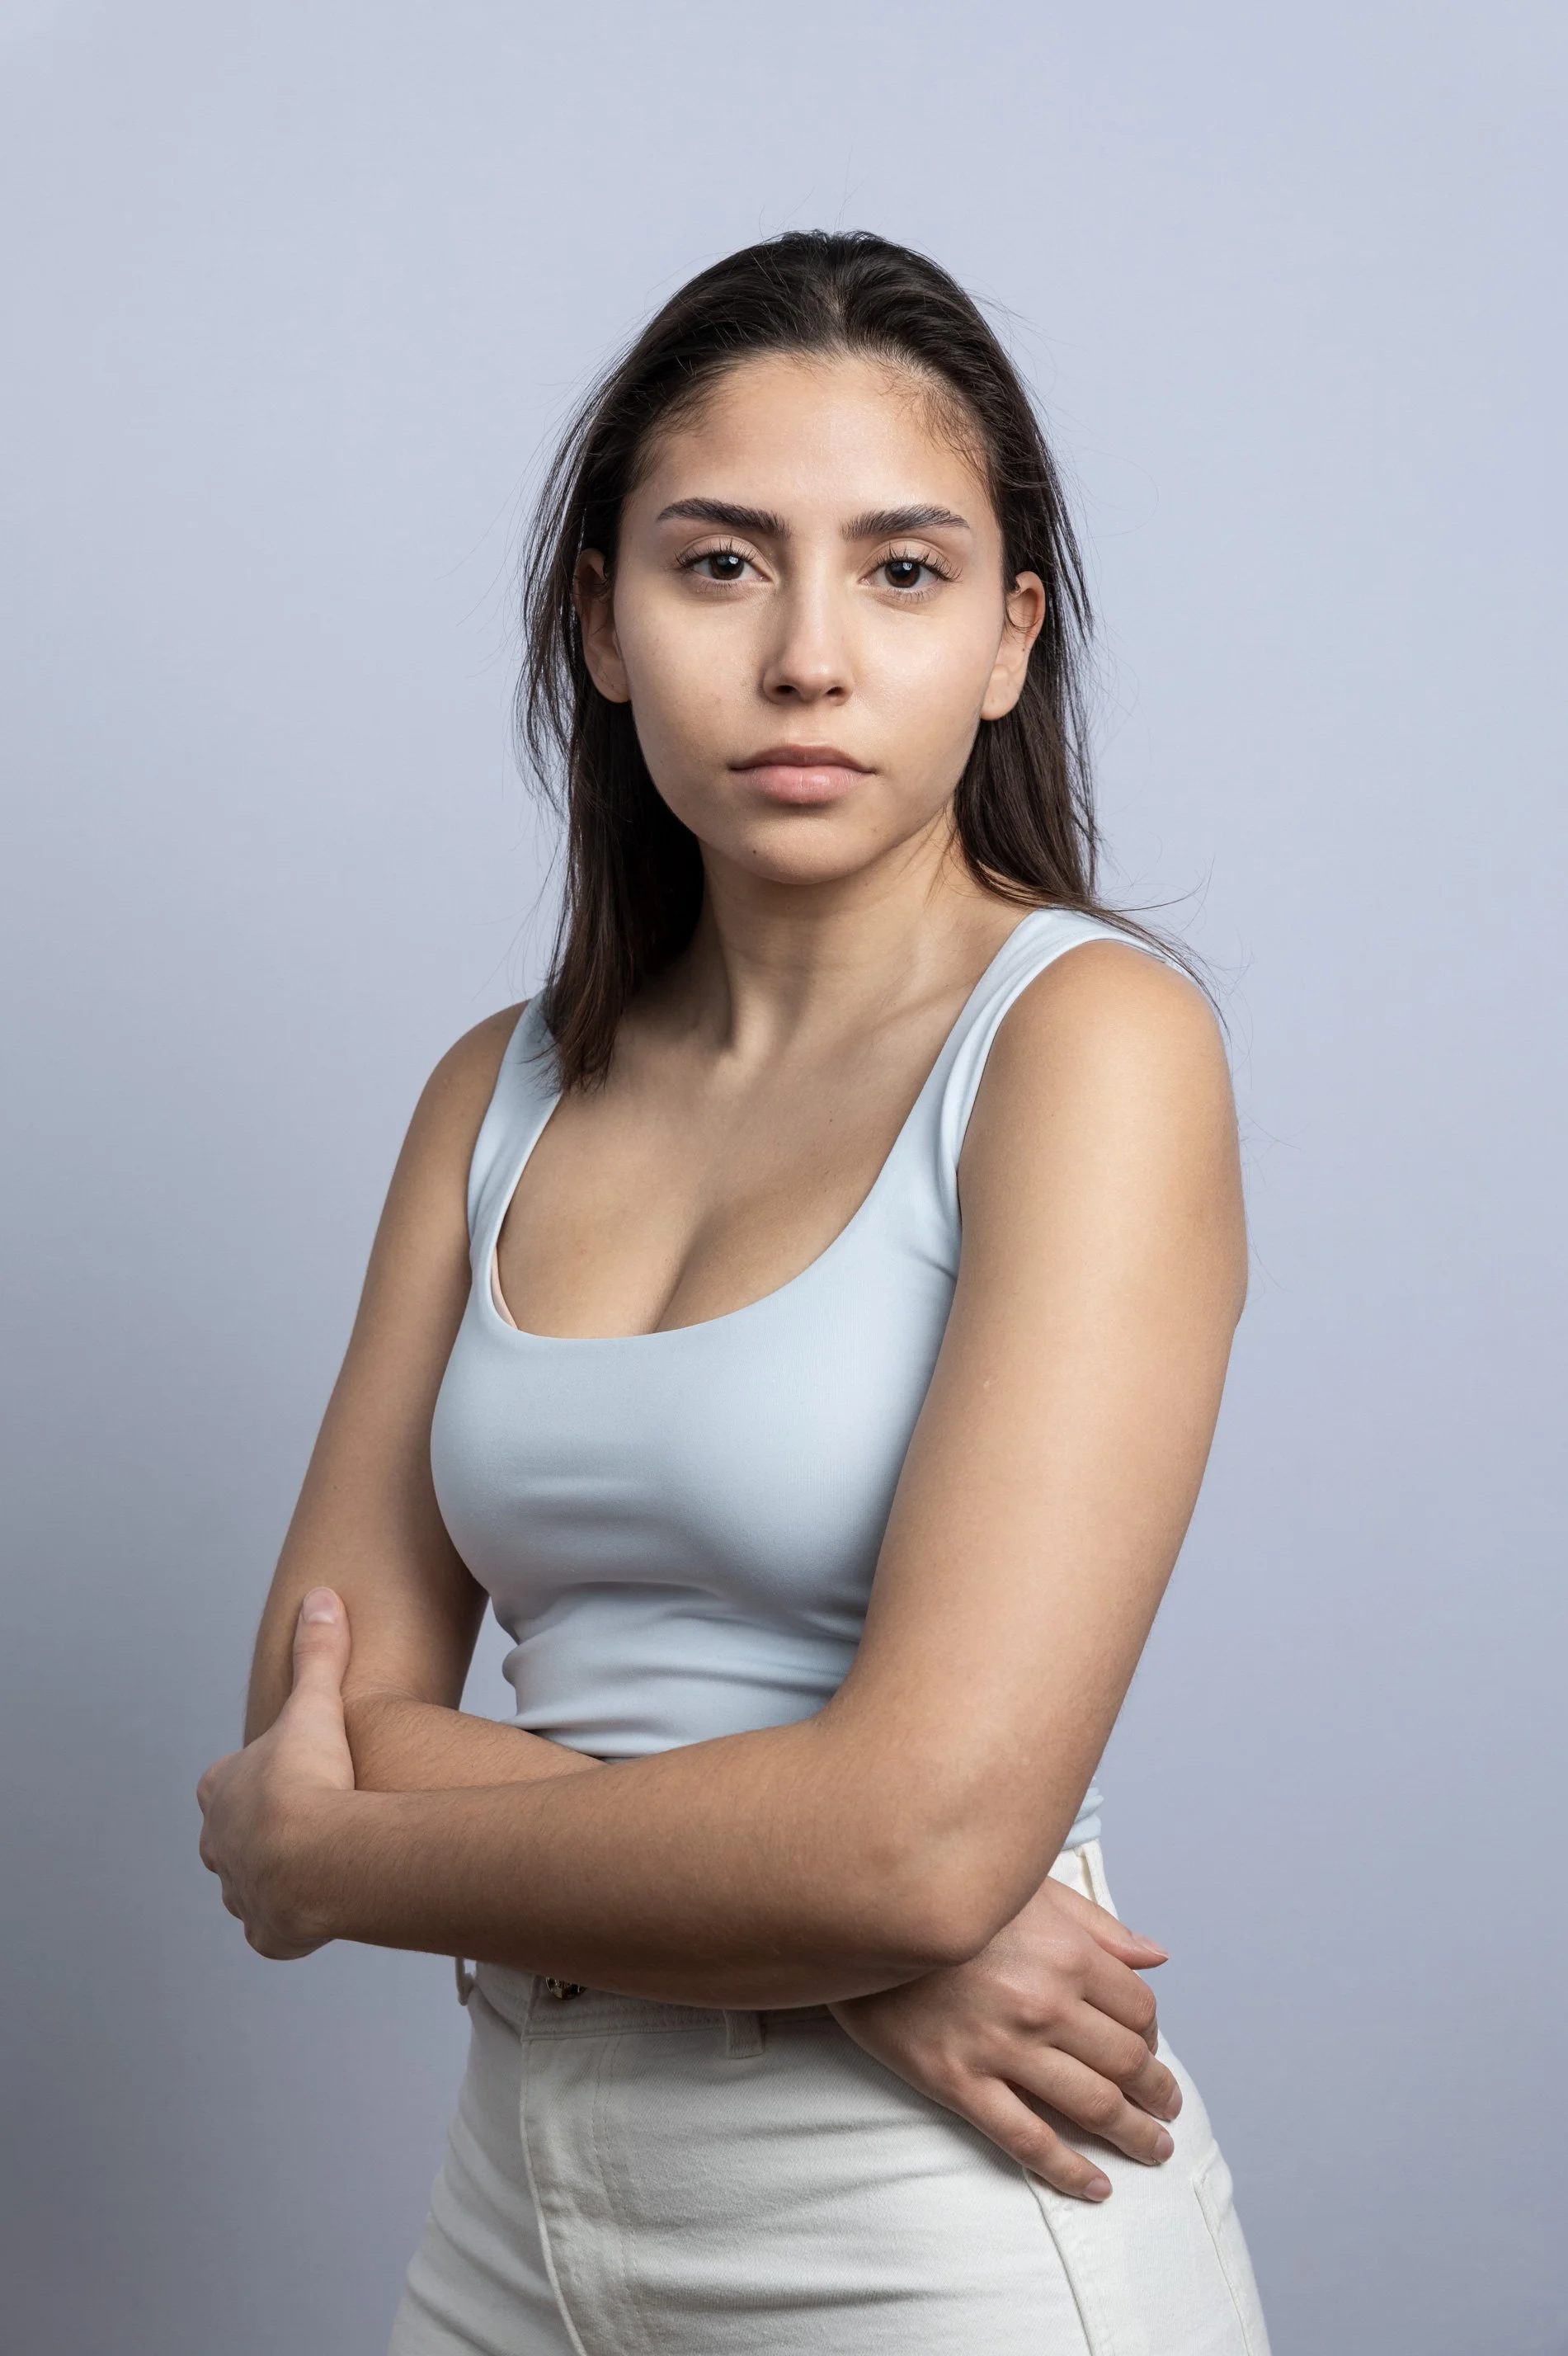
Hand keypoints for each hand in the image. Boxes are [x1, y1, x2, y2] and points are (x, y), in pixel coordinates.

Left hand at [197, 1588, 355, 1959]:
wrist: (321, 1857)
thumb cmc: (310, 1780)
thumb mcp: (315, 1703)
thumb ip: (318, 1651)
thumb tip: (321, 1597)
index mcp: (222, 1793)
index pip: (222, 1781)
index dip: (250, 1775)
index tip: (282, 1770)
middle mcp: (221, 1846)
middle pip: (229, 1838)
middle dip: (257, 1831)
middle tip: (301, 1821)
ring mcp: (242, 1893)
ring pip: (248, 1885)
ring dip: (274, 1877)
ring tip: (315, 1866)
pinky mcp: (269, 1932)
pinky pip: (274, 1929)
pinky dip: (292, 1920)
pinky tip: (319, 1908)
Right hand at [827, 1871, 1179, 2200]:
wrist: (860, 1917)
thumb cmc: (953, 1901)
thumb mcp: (1030, 1890)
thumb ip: (1097, 1925)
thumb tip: (1156, 1957)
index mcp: (1065, 1952)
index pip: (1139, 2010)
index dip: (1153, 2036)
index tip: (1150, 2050)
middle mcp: (1043, 2002)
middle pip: (1125, 2063)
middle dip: (1157, 2094)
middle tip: (1168, 2111)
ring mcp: (1000, 2046)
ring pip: (1090, 2106)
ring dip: (1133, 2136)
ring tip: (1152, 2150)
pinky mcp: (958, 2081)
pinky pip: (1025, 2139)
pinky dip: (1067, 2170)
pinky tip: (1095, 2186)